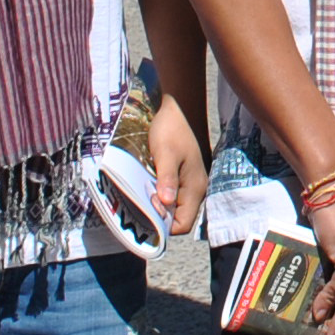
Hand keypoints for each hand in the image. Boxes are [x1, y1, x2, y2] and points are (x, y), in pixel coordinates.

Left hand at [144, 94, 207, 238]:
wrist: (179, 108)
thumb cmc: (172, 129)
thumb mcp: (165, 154)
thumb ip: (166, 179)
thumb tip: (164, 204)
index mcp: (195, 188)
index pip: (182, 225)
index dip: (163, 227)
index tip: (144, 218)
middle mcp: (196, 190)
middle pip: (178, 218)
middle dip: (159, 217)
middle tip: (138, 208)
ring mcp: (191, 183)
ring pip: (174, 207)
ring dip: (158, 206)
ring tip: (140, 198)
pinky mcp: (184, 176)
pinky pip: (172, 195)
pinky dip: (160, 195)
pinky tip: (147, 187)